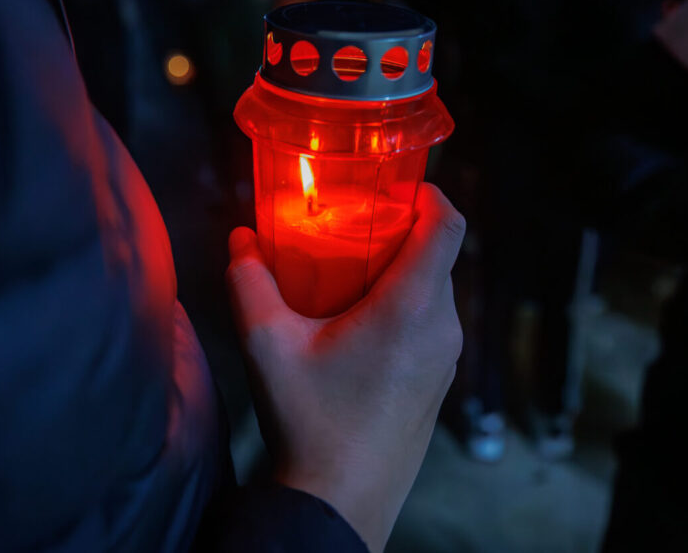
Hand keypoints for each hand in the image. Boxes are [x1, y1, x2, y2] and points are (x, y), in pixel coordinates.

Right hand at [226, 183, 464, 551]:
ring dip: (399, 270)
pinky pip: (432, 321)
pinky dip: (404, 304)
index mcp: (410, 308)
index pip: (446, 225)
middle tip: (349, 224)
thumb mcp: (267, 345)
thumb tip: (241, 239)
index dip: (427, 192)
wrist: (341, 502)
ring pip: (434, 289)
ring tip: (346, 272)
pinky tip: (356, 322)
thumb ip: (249, 282)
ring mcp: (445, 358)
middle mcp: (441, 328)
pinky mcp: (438, 381)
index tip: (393, 184)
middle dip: (398, 230)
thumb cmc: (309, 422)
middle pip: (437, 254)